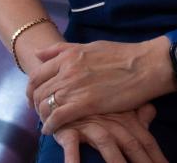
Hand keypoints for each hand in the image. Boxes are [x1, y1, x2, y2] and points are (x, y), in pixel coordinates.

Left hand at [30, 39, 171, 133]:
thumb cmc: (121, 55)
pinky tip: (50, 130)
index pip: (37, 74)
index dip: (32, 89)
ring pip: (45, 104)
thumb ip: (62, 50)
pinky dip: (50, 126)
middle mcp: (67, 70)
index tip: (34, 97)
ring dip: (42, 116)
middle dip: (34, 104)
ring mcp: (75, 87)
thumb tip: (38, 53)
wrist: (144, 65)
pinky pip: (58, 117)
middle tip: (38, 112)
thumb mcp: (89, 46)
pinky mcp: (85, 104)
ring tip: (46, 121)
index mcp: (68, 55)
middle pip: (38, 91)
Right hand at [50, 105, 168, 162]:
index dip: (157, 157)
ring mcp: (90, 125)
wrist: (63, 81)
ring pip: (107, 144)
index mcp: (125, 120)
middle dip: (143, 161)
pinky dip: (73, 157)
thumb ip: (136, 111)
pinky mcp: (68, 128)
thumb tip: (152, 111)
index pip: (146, 141)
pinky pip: (71, 144)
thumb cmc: (92, 99)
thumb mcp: (117, 102)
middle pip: (131, 144)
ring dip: (116, 161)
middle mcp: (110, 123)